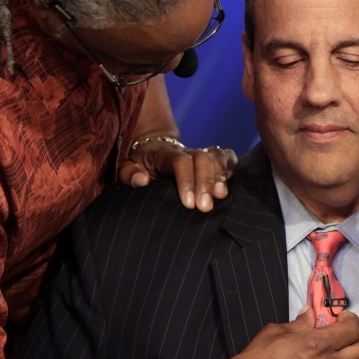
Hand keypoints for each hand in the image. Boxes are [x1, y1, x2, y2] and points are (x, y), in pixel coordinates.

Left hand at [118, 140, 237, 211]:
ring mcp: (200, 153)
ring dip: (221, 175)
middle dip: (205, 182)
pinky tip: (227, 184)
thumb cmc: (139, 165)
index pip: (180, 161)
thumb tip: (142, 180)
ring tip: (220, 196)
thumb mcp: (126, 168)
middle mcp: (186, 151)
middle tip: (204, 207)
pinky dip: (231, 167)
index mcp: (164, 154)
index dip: (187, 180)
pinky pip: (228, 156)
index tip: (188, 204)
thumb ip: (130, 174)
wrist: (153, 151)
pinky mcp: (211, 158)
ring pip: (217, 155)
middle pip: (202, 158)